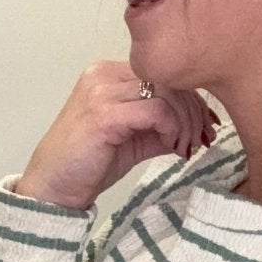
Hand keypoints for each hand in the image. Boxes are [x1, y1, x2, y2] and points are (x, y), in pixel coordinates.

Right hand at [15, 62, 220, 209]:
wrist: (54, 187)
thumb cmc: (88, 164)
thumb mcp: (134, 139)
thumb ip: (162, 127)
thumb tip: (199, 126)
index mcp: (109, 74)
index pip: (163, 74)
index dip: (192, 99)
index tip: (207, 125)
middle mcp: (103, 75)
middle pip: (169, 79)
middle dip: (195, 110)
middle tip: (204, 138)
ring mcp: (101, 91)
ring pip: (167, 93)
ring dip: (186, 122)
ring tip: (186, 146)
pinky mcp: (104, 114)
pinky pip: (156, 111)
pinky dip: (173, 129)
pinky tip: (174, 148)